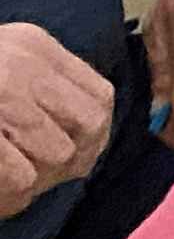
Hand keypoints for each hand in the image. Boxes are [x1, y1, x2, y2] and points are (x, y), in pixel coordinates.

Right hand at [0, 22, 115, 214]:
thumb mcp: (2, 72)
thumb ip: (39, 98)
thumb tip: (80, 154)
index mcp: (31, 45)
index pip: (98, 98)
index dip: (92, 138)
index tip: (71, 162)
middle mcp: (21, 61)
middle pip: (87, 128)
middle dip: (66, 163)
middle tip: (32, 180)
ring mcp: (3, 90)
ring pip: (56, 154)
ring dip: (31, 181)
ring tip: (5, 184)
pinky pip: (19, 176)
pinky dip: (7, 193)